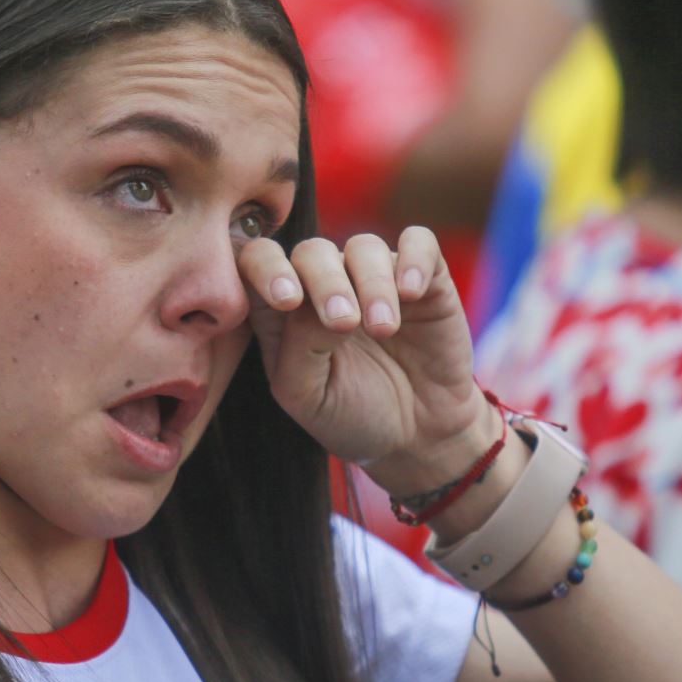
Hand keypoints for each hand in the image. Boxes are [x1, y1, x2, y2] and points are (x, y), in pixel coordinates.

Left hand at [237, 226, 493, 493]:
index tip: (286, 300)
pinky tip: (411, 292)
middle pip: (312, 250)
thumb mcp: (307, 395)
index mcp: (283, 310)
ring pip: (364, 247)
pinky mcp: (424, 279)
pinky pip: (418, 242)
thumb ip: (299, 346)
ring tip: (383, 329)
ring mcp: (374, 277)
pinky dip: (414, 259)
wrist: (416, 438)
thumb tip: (318, 304)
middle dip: (325, 283)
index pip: (258, 260)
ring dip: (372, 284)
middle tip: (344, 325)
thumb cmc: (350, 415)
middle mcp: (325, 284)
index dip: (264, 266)